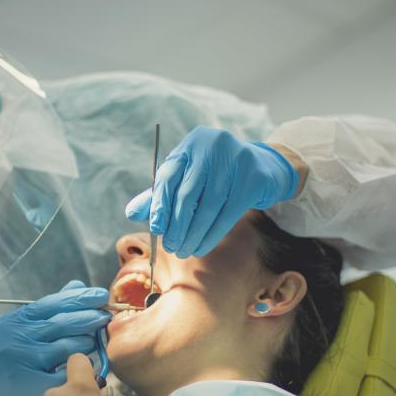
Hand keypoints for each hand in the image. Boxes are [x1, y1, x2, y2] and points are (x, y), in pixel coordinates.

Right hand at [0, 280, 110, 395]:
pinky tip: (83, 368)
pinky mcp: (33, 386)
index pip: (53, 303)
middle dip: (89, 317)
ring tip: (91, 344)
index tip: (101, 294)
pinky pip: (68, 373)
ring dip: (86, 344)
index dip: (80, 298)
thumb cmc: (20, 357)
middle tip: (105, 316)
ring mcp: (22, 363)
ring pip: (69, 348)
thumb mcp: (28, 329)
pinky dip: (79, 369)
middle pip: (63, 323)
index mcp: (15, 321)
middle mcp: (15, 339)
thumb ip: (52, 308)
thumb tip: (77, 285)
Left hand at [126, 126, 297, 257]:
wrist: (264, 168)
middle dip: (176, 225)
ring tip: (185, 251)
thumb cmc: (216, 176)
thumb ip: (160, 195)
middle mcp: (212, 146)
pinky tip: (202, 247)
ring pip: (208, 206)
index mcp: (191, 144)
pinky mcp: (253, 177)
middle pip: (187, 193)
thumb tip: (131, 213)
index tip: (155, 229)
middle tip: (171, 247)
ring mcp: (236, 159)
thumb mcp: (187, 179)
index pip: (168, 176)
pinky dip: (212, 234)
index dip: (159, 205)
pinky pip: (228, 212)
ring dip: (193, 234)